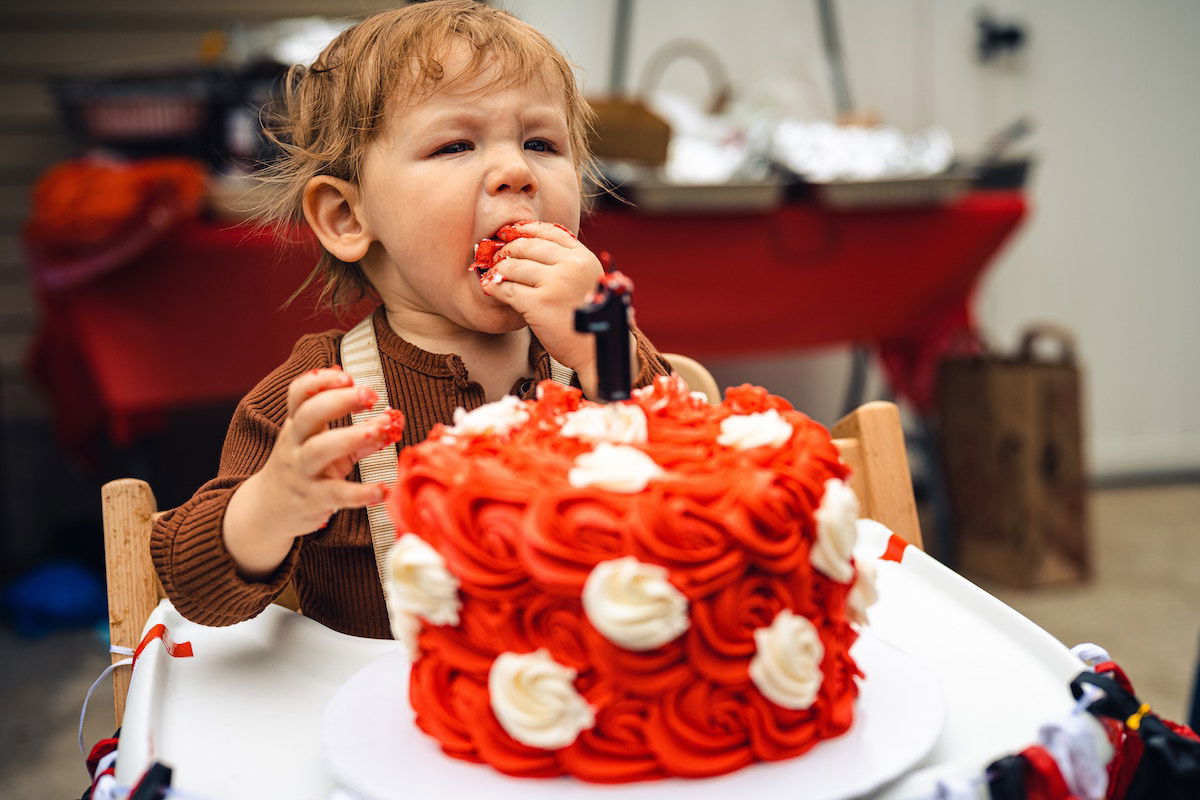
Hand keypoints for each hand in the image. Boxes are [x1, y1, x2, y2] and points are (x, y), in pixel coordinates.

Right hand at [223, 366, 404, 578]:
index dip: (320, 381)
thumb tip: (390, 419)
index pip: (299, 394)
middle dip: (340, 400)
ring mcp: (301, 471)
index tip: (347, 376)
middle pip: (309, 415)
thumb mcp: (324, 445)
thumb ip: (356, 433)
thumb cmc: (305, 468)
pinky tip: (383, 490)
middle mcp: (295, 444)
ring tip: (380, 429)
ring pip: (319, 449)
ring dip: (351, 436)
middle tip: (371, 395)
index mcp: (297, 425)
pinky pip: (336, 493)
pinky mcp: (312, 499)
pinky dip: (361, 492)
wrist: (270, 509)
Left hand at [480, 221, 603, 381]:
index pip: (549, 231)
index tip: (509, 233)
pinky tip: (489, 289)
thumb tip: (532, 248)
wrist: (596, 352)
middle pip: (527, 246)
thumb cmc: (589, 320)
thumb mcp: (588, 282)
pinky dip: (493, 287)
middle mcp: (571, 266)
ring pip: (513, 266)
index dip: (525, 230)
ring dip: (498, 269)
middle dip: (507, 249)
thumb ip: (568, 264)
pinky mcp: (539, 304)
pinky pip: (506, 288)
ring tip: (493, 275)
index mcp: (584, 258)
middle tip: (496, 256)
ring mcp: (555, 284)